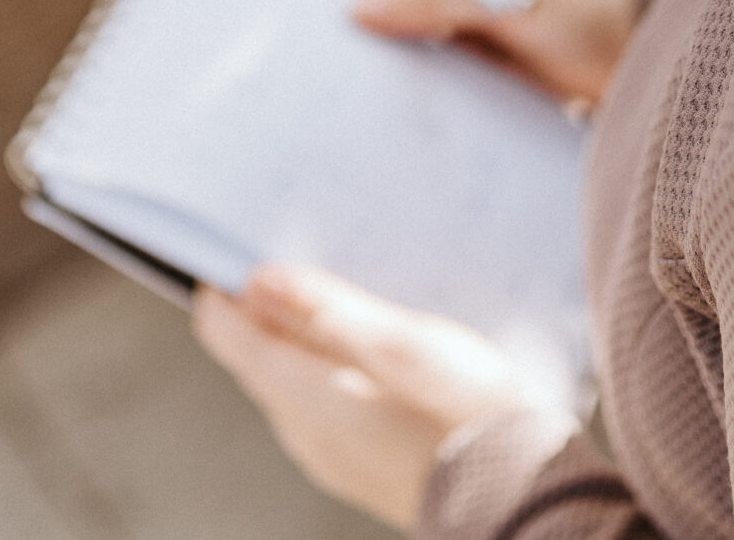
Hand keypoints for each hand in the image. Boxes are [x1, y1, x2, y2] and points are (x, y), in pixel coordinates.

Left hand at [193, 266, 574, 531]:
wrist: (509, 491)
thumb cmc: (459, 407)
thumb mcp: (399, 342)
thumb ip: (326, 309)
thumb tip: (256, 280)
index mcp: (300, 391)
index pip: (225, 332)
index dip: (223, 283)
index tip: (241, 242)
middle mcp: (298, 427)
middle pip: (254, 354)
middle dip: (264, 302)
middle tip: (299, 249)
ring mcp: (326, 451)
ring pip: (286, 379)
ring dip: (297, 333)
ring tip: (343, 288)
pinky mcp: (355, 463)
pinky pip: (318, 402)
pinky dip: (324, 365)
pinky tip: (369, 350)